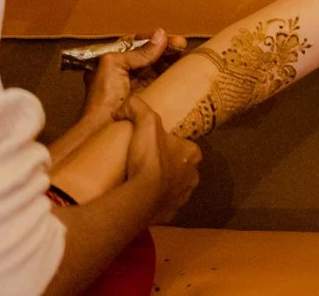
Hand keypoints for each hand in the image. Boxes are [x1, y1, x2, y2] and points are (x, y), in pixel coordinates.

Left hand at [79, 30, 184, 127]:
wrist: (106, 127)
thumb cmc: (102, 96)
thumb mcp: (114, 64)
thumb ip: (138, 51)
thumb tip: (160, 36)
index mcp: (113, 60)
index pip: (136, 43)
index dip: (151, 38)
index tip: (164, 35)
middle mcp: (126, 70)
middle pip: (150, 53)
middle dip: (165, 46)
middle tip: (180, 44)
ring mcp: (139, 83)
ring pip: (159, 64)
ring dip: (172, 57)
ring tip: (183, 52)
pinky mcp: (150, 94)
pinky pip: (164, 79)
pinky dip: (174, 71)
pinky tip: (182, 66)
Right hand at [123, 98, 200, 223]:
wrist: (142, 197)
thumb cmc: (149, 159)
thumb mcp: (146, 123)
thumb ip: (138, 107)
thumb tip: (125, 106)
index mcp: (193, 154)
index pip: (184, 146)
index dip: (169, 144)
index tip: (153, 146)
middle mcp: (193, 176)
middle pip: (180, 167)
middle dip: (166, 166)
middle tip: (145, 164)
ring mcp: (183, 197)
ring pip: (173, 188)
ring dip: (162, 185)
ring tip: (141, 181)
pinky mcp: (170, 213)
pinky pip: (163, 206)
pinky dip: (155, 203)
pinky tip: (141, 199)